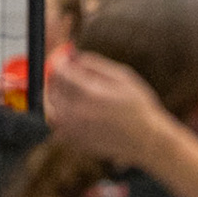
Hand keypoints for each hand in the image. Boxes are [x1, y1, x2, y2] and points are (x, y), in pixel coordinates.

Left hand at [45, 48, 168, 164]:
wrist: (146, 141)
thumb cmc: (138, 107)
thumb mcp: (123, 77)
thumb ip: (95, 64)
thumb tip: (72, 56)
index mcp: (90, 93)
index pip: (60, 71)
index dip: (60, 62)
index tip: (64, 59)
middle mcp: (77, 112)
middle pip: (52, 88)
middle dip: (59, 78)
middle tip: (70, 75)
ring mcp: (72, 128)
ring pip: (51, 106)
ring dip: (59, 96)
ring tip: (78, 95)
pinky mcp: (72, 140)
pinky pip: (57, 121)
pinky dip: (63, 113)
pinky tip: (82, 112)